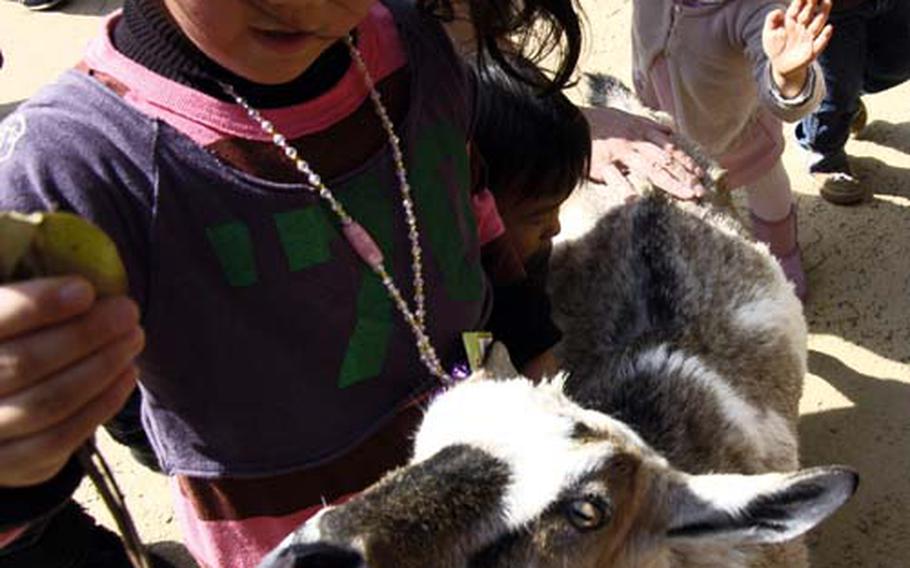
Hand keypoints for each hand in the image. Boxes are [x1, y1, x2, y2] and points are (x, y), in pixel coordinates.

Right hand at [0, 277, 142, 486]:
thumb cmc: (7, 339)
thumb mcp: (6, 308)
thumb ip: (27, 292)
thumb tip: (82, 260)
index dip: (36, 305)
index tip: (85, 289)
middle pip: (24, 364)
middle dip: (85, 335)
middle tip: (127, 311)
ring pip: (48, 403)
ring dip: (102, 367)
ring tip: (134, 337)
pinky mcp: (9, 465)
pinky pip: (60, 440)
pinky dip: (102, 404)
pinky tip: (127, 373)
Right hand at [584, 106, 705, 200]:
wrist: (568, 123)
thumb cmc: (596, 122)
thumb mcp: (626, 117)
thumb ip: (648, 125)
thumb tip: (670, 131)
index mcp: (640, 131)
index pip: (668, 148)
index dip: (685, 161)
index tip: (700, 174)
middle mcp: (634, 142)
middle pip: (665, 161)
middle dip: (685, 176)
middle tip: (700, 191)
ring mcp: (619, 153)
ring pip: (650, 169)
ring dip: (671, 183)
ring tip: (687, 195)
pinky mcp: (601, 165)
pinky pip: (615, 178)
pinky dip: (624, 188)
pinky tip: (634, 200)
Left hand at [763, 0, 832, 97]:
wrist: (781, 66)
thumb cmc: (775, 47)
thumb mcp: (769, 34)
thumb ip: (771, 21)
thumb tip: (778, 11)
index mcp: (791, 22)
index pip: (797, 8)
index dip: (800, 0)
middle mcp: (802, 27)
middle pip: (809, 13)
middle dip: (813, 2)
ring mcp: (808, 38)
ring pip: (817, 24)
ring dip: (823, 13)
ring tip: (827, 2)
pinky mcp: (812, 50)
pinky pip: (820, 43)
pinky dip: (825, 36)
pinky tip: (829, 28)